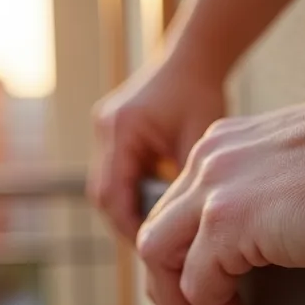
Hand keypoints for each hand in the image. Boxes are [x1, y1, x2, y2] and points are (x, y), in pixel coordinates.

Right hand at [89, 58, 226, 238]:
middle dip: (127, 222)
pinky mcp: (113, 131)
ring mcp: (105, 129)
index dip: (130, 226)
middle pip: (103, 194)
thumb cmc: (202, 92)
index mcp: (122, 130)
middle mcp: (105, 129)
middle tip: (154, 246)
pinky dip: (132, 190)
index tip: (153, 248)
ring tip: (157, 229)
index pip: (114, 194)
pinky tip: (156, 203)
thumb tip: (182, 229)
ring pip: (106, 186)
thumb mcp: (197, 142)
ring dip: (129, 208)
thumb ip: (184, 183)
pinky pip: (116, 171)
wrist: (194, 56)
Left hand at [136, 78, 304, 304]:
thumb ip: (303, 200)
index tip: (218, 291)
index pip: (185, 205)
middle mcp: (214, 159)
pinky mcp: (230, 222)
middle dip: (172, 283)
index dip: (191, 254)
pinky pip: (197, 285)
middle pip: (160, 230)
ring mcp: (217, 189)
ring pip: (160, 257)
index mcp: (236, 144)